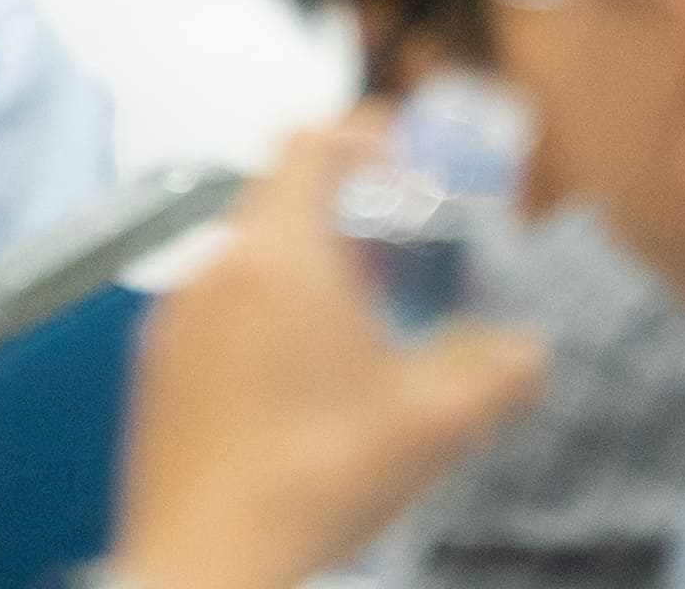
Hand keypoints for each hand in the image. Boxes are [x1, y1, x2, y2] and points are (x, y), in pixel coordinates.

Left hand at [106, 120, 549, 588]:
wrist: (207, 562)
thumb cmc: (310, 482)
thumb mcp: (431, 426)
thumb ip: (495, 374)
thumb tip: (529, 354)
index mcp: (278, 255)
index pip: (309, 144)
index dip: (361, 138)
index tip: (400, 162)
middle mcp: (215, 267)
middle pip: (279, 199)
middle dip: (343, 218)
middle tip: (393, 262)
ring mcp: (175, 316)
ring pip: (246, 258)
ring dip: (301, 272)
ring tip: (352, 330)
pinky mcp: (156, 364)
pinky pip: (214, 308)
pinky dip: (259, 317)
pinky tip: (295, 382)